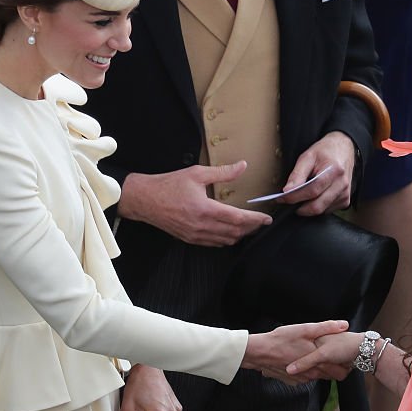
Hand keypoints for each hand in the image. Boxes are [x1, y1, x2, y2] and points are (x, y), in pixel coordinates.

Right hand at [119, 161, 271, 245]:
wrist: (145, 200)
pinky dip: (226, 239)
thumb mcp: (197, 173)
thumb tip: (242, 166)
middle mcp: (201, 226)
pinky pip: (214, 244)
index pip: (237, 218)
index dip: (255, 219)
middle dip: (251, 228)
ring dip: (240, 234)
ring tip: (249, 226)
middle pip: (235, 232)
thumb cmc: (169, 185)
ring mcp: (195, 235)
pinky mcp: (190, 239)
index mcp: (205, 209)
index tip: (266, 218)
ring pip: (225, 240)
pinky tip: (230, 232)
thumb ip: (223, 172)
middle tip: (261, 221)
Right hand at [242, 320, 349, 382]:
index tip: (346, 357)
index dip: (346, 365)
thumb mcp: (305, 329)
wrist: (260, 352)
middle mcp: (312, 374)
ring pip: (317, 377)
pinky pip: (305, 377)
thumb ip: (327, 327)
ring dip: (320, 369)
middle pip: (331, 376)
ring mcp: (302, 379)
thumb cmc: (282, 339)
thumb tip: (345, 325)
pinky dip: (307, 371)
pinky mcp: (293, 380)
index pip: (340, 371)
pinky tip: (301, 360)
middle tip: (334, 356)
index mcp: (318, 361)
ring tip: (317, 356)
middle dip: (334, 367)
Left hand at [279, 132, 354, 215]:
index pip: (312, 191)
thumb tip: (287, 191)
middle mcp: (342, 184)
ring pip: (321, 211)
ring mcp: (345, 194)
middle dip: (300, 208)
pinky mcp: (345, 201)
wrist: (344, 149)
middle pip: (317, 206)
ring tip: (303, 195)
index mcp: (333, 171)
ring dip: (308, 207)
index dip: (295, 197)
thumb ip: (297, 174)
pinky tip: (316, 195)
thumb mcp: (308, 157)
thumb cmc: (325, 152)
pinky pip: (327, 210)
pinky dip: (317, 206)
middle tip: (290, 201)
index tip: (282, 198)